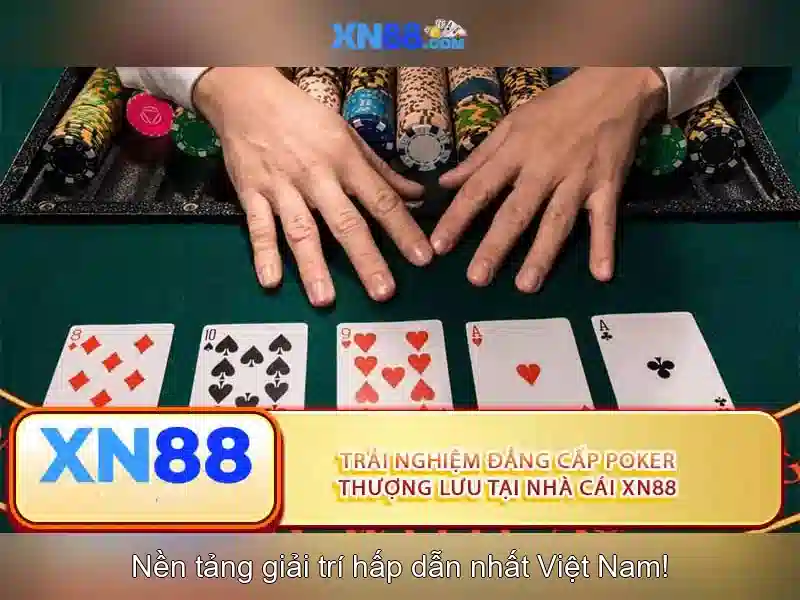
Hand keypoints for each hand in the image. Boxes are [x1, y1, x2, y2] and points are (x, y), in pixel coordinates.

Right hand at [194, 67, 432, 306]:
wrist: (247, 96)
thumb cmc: (304, 117)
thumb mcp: (348, 136)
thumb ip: (381, 171)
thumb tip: (416, 196)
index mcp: (345, 160)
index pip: (381, 200)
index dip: (403, 230)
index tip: (422, 259)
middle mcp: (316, 176)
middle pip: (345, 222)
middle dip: (366, 259)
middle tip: (383, 292)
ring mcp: (282, 186)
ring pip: (301, 230)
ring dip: (313, 266)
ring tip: (325, 299)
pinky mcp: (251, 192)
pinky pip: (257, 227)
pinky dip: (263, 253)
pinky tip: (271, 281)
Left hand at [431, 67, 666, 291]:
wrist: (613, 86)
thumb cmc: (556, 107)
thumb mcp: (512, 123)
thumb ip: (479, 157)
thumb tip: (445, 184)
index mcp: (516, 151)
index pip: (479, 188)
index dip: (458, 217)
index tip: (439, 245)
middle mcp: (544, 168)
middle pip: (516, 212)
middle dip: (495, 246)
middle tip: (477, 278)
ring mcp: (577, 179)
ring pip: (557, 221)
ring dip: (542, 255)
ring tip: (526, 286)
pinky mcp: (608, 186)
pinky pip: (605, 219)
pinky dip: (605, 245)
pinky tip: (601, 275)